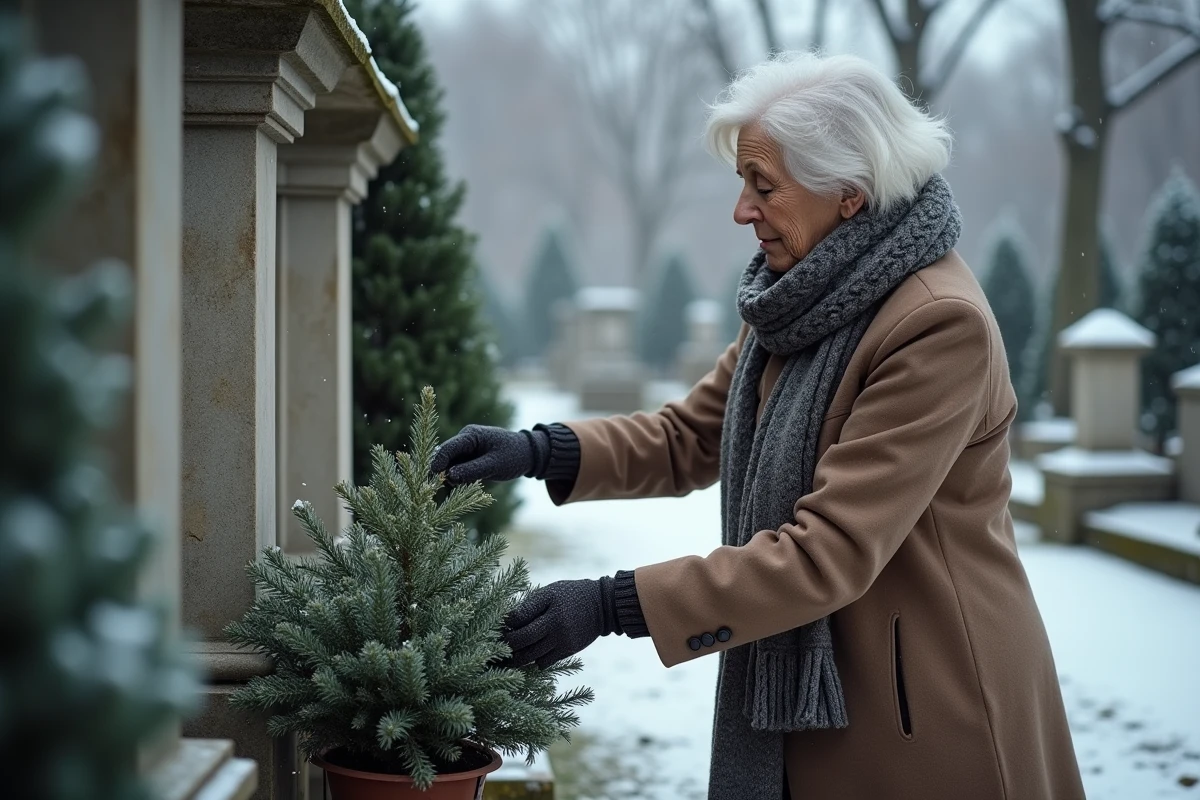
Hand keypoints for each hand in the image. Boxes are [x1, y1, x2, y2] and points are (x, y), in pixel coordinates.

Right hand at [430, 424, 541, 486]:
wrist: (528, 454)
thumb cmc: (514, 456)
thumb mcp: (494, 465)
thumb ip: (472, 470)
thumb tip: (448, 477)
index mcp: (471, 435)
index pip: (448, 448)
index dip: (438, 462)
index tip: (433, 477)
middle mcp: (465, 440)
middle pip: (445, 456)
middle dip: (442, 471)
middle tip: (441, 488)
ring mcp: (466, 449)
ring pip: (450, 464)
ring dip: (450, 476)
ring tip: (459, 486)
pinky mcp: (469, 458)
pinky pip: (457, 468)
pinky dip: (458, 477)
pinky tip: (465, 485)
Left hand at [500, 578, 617, 667]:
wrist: (603, 606)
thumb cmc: (571, 594)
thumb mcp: (550, 591)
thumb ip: (530, 605)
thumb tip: (507, 619)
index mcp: (550, 610)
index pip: (519, 621)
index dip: (505, 625)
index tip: (498, 625)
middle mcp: (557, 628)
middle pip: (523, 642)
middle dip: (507, 644)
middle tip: (497, 643)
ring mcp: (563, 643)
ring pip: (531, 657)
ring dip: (516, 657)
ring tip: (507, 654)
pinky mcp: (567, 652)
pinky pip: (543, 663)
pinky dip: (533, 661)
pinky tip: (527, 655)